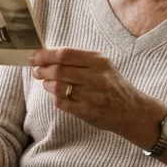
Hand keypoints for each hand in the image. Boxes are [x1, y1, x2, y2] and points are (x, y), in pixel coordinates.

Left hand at [29, 47, 161, 145]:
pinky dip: (54, 98)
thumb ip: (79, 59)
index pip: (65, 54)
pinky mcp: (87, 112)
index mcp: (98, 61)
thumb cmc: (112, 85)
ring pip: (57, 87)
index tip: (34, 57)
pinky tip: (56, 95)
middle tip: (36, 71)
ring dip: (46, 84)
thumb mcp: (103, 65)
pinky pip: (61, 103)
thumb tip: (48, 54)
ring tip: (46, 83)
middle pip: (58, 70)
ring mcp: (91, 95)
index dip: (45, 55)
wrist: (132, 111)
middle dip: (42, 70)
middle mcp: (95, 77)